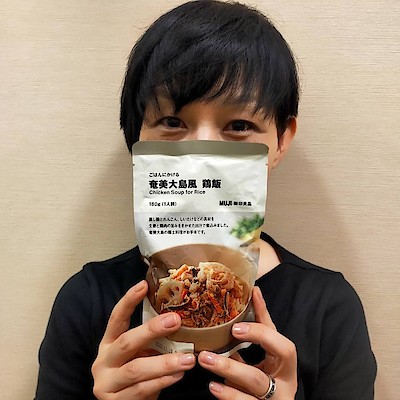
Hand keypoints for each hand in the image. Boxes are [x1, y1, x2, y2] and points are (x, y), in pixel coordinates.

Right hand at [91, 280, 195, 399]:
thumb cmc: (137, 376)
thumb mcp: (139, 355)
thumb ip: (151, 342)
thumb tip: (179, 319)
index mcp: (108, 344)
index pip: (116, 318)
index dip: (128, 301)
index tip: (143, 284)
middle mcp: (103, 361)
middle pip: (126, 342)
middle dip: (152, 330)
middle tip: (175, 320)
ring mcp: (106, 384)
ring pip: (136, 369)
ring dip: (165, 363)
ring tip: (188, 359)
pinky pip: (142, 390)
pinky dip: (163, 381)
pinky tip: (178, 375)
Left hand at [198, 286, 296, 398]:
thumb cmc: (269, 374)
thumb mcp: (266, 351)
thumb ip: (258, 329)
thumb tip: (252, 292)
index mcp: (286, 366)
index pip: (281, 346)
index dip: (261, 334)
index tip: (236, 326)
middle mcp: (283, 385)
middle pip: (264, 370)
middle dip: (239, 359)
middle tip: (215, 345)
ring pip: (252, 385)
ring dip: (227, 370)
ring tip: (205, 359)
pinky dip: (227, 394)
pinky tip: (213, 386)